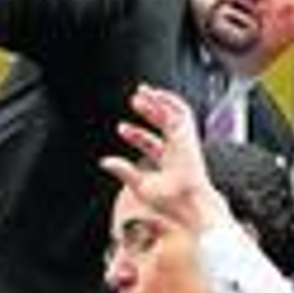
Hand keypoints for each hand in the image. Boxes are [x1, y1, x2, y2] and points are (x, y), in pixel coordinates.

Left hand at [101, 84, 228, 233]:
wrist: (189, 202)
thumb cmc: (169, 201)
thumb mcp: (140, 185)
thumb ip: (123, 171)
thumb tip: (104, 162)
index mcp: (168, 163)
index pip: (151, 144)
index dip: (136, 134)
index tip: (120, 127)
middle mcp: (178, 151)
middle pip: (163, 125)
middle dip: (149, 111)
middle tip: (134, 100)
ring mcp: (184, 142)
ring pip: (173, 115)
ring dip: (159, 101)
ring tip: (143, 91)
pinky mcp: (188, 135)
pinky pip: (182, 112)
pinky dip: (170, 100)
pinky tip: (157, 93)